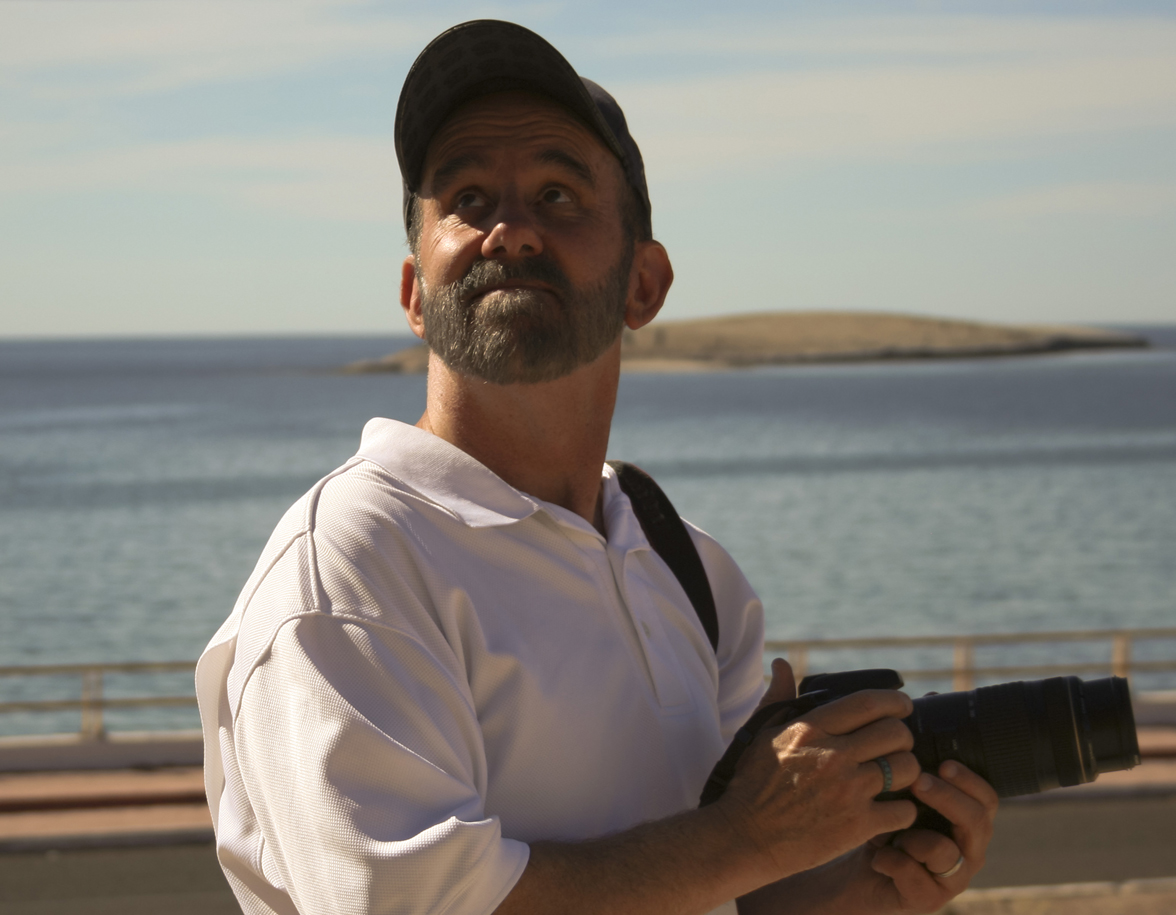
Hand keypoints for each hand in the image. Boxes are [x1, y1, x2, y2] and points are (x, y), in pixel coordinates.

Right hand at [717, 659, 920, 884]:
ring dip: (906, 772)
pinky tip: (890, 810)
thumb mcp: (762, 733)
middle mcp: (832, 756)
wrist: (746, 837)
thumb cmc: (752, 784)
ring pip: (906, 769)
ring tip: (895, 777)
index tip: (902, 707)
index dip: (895, 702)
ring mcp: (848, 791)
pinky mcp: (857, 825)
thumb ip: (779, 697)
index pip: (868, 703)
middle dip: (902, 738)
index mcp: (811, 729)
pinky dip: (903, 810)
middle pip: (896, 734)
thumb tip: (782, 663)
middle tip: (896, 746)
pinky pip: (904, 810)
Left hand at [863, 760, 998, 911]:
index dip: (970, 781)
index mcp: (969, 826)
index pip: (987, 801)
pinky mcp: (930, 900)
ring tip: (890, 833)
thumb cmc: (886, 831)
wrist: (865, 874)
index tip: (944, 764)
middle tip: (918, 781)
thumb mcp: (901, 803)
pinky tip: (877, 858)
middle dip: (947, 797)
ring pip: (944, 850)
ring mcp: (954, 880)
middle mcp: (969, 853)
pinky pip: (911, 872)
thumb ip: (915, 786)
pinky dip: (887, 859)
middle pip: (977, 822)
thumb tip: (913, 760)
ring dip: (910, 836)